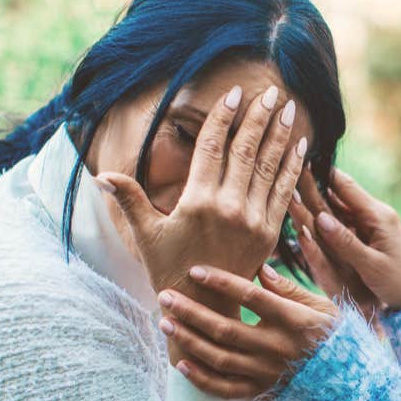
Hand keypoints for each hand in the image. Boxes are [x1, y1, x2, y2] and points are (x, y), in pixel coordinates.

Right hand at [95, 85, 305, 293]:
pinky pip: (284, 193)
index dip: (223, 117)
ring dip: (280, 136)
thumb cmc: (168, 269)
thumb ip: (129, 199)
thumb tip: (100, 174)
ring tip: (289, 109)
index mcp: (197, 202)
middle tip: (272, 91)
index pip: (213, 147)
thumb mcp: (145, 234)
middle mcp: (229, 208)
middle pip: (246, 151)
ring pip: (268, 167)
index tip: (235, 93)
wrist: (203, 308)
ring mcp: (253, 220)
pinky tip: (300, 147)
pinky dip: (292, 168)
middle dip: (259, 118)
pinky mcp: (270, 233)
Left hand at [157, 264, 337, 398]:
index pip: (251, 297)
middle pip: (226, 328)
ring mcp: (267, 373)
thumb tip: (259, 268)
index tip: (195, 271)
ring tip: (165, 323)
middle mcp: (277, 348)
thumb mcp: (321, 306)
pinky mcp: (262, 392)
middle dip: (192, 311)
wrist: (348, 383)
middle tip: (166, 296)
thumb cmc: (334, 337)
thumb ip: (289, 289)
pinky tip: (182, 364)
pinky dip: (201, 379)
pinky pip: (226, 389)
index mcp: (293, 321)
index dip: (221, 283)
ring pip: (219, 357)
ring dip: (189, 340)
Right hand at [289, 168, 400, 311]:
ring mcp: (374, 225)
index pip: (345, 187)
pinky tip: (313, 213)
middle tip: (291, 171)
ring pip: (341, 209)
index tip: (301, 161)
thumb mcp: (372, 265)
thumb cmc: (400, 283)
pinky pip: (347, 222)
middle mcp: (376, 215)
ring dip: (320, 201)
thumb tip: (319, 218)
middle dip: (315, 185)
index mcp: (377, 216)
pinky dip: (330, 218)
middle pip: (340, 195)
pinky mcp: (373, 236)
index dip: (322, 174)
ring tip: (295, 188)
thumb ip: (345, 242)